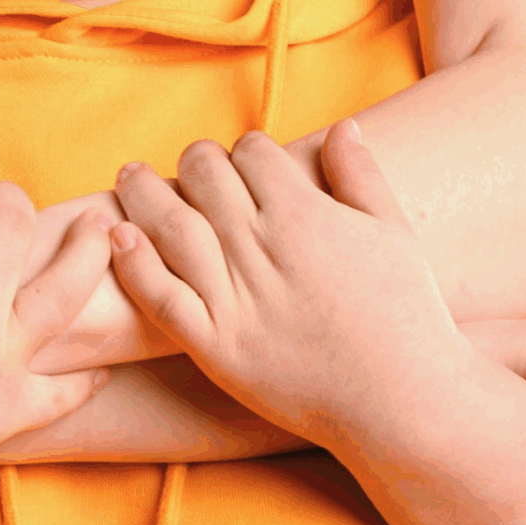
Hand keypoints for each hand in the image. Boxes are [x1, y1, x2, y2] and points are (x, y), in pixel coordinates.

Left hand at [107, 121, 471, 457]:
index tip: (246, 162)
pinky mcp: (214, 345)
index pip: (252, 152)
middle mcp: (261, 248)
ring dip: (144, 194)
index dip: (246, 149)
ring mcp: (233, 298)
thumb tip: (342, 126)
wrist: (401, 397)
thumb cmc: (406, 314)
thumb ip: (361, 176)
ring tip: (128, 176)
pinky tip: (119, 237)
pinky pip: (162, 297)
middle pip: (206, 176)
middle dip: (195, 161)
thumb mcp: (395, 232)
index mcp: (304, 213)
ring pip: (172, 226)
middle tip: (189, 165)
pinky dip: (135, 263)